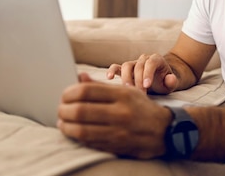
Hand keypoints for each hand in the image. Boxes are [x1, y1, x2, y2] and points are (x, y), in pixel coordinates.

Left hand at [57, 73, 171, 158]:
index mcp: (122, 95)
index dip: (69, 93)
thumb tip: (79, 77)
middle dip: (64, 110)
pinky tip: (73, 132)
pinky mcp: (115, 146)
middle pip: (80, 111)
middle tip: (60, 109)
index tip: (65, 95)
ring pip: (81, 130)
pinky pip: (89, 142)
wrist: (164, 131)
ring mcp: (118, 132)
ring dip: (66, 126)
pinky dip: (76, 137)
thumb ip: (101, 86)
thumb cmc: (141, 108)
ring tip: (62, 122)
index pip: (86, 91)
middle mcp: (120, 113)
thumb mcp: (126, 90)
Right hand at [106, 53, 178, 93]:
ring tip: (127, 90)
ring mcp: (133, 63)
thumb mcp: (171, 84)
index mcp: (156, 59)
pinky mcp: (124, 70)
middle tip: (139, 93)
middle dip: (138, 80)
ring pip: (126, 65)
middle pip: (138, 65)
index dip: (148, 73)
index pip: (151, 62)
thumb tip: (170, 79)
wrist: (159, 81)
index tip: (146, 86)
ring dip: (126, 78)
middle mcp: (144, 59)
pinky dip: (112, 71)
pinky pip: (116, 67)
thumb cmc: (164, 83)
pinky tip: (109, 78)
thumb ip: (172, 81)